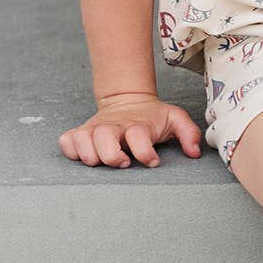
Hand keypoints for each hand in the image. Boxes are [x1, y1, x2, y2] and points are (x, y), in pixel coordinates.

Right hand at [59, 94, 203, 168]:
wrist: (128, 100)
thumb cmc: (151, 117)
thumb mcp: (174, 119)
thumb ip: (189, 133)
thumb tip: (195, 152)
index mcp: (137, 124)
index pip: (138, 135)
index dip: (145, 152)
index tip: (153, 161)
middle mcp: (114, 126)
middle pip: (104, 137)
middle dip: (112, 155)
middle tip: (125, 162)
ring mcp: (95, 129)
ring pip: (82, 139)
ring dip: (90, 154)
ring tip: (102, 162)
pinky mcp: (81, 133)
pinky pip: (67, 141)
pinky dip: (71, 150)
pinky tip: (83, 156)